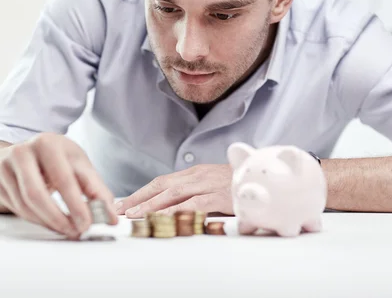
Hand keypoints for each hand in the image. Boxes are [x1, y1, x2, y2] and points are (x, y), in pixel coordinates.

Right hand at [0, 133, 117, 238]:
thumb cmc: (58, 159)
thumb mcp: (79, 165)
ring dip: (49, 223)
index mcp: (47, 143)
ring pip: (25, 205)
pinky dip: (38, 220)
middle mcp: (22, 152)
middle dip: (59, 218)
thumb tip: (110, 217)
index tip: (88, 223)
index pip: (63, 178)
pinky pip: (18, 210)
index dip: (76, 204)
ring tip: (68, 229)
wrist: (26, 153)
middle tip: (76, 231)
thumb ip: (96, 189)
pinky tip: (52, 222)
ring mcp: (6, 169)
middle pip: (37, 194)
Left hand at [115, 164, 233, 217]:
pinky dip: (177, 210)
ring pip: (173, 193)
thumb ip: (199, 192)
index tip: (126, 202)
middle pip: (162, 185)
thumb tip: (180, 207)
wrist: (270, 177)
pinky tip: (164, 218)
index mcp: (196, 172)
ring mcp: (208, 184)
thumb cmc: (244, 184)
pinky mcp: (219, 196)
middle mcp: (198, 175)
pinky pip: (194, 203)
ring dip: (151, 205)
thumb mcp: (217, 185)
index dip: (143, 192)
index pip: (163, 181)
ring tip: (135, 215)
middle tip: (121, 209)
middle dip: (139, 198)